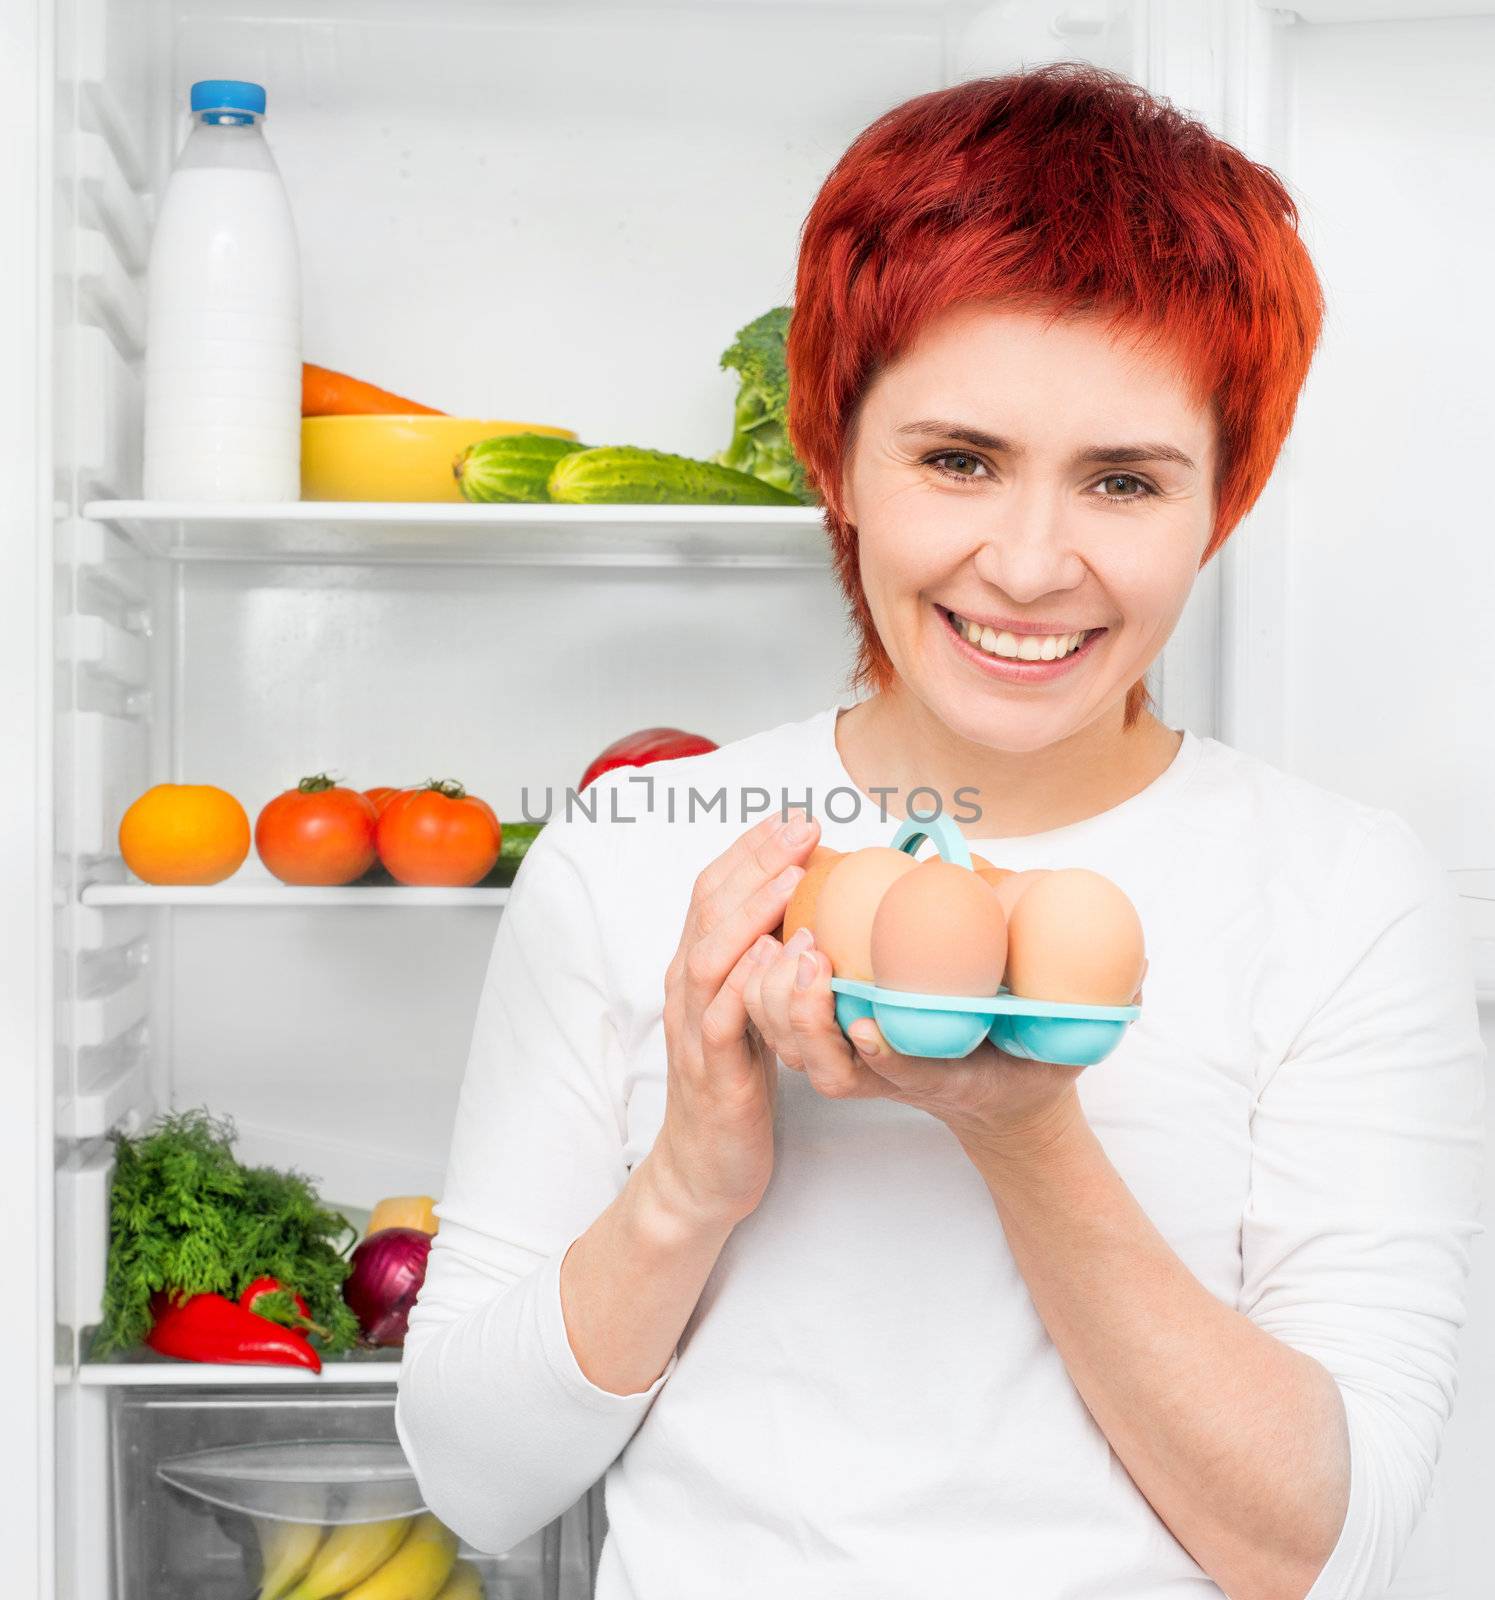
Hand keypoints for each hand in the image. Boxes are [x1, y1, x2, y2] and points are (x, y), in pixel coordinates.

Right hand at [650, 808, 822, 1230]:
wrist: (705, 1167)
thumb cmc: (738, 1084)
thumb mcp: (754, 1010)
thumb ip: (768, 963)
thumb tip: (813, 915)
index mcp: (698, 967)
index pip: (715, 890)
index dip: (751, 849)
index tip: (795, 817)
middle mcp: (688, 988)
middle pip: (709, 907)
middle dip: (755, 860)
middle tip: (802, 827)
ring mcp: (694, 1027)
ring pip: (709, 954)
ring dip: (751, 911)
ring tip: (794, 877)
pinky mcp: (712, 1070)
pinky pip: (723, 1018)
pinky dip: (749, 981)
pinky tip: (782, 954)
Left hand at [743, 937, 1146, 1156]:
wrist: (997, 1101)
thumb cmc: (1028, 1068)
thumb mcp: (1069, 1046)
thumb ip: (1101, 1010)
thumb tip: (1141, 970)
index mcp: (938, 1077)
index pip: (900, 1073)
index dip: (880, 1054)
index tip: (867, 1026)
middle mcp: (886, 1073)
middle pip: (827, 1063)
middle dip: (807, 1017)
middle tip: (810, 959)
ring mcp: (855, 1060)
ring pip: (795, 1046)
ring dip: (779, 1001)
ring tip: (786, 939)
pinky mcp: (833, 1037)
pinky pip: (784, 1022)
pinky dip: (766, 986)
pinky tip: (769, 929)